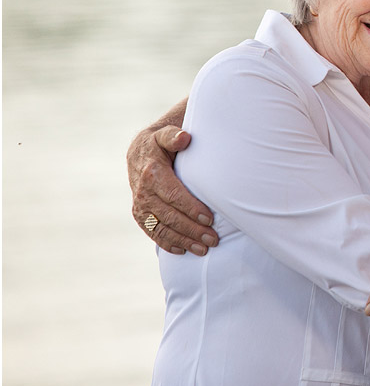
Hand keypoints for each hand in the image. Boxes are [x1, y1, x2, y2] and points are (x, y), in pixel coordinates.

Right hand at [128, 124, 217, 254]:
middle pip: (169, 216)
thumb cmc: (161, 143)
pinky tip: (183, 250)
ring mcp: (140, 205)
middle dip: (192, 230)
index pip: (173, 195)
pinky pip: (152, 232)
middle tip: (213, 239)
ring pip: (161, 228)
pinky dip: (166, 243)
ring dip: (182, 241)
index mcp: (152, 173)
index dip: (191, 208)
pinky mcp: (140, 214)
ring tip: (203, 249)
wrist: (141, 151)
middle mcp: (143, 191)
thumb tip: (184, 137)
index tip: (210, 219)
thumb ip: (174, 136)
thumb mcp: (165, 134)